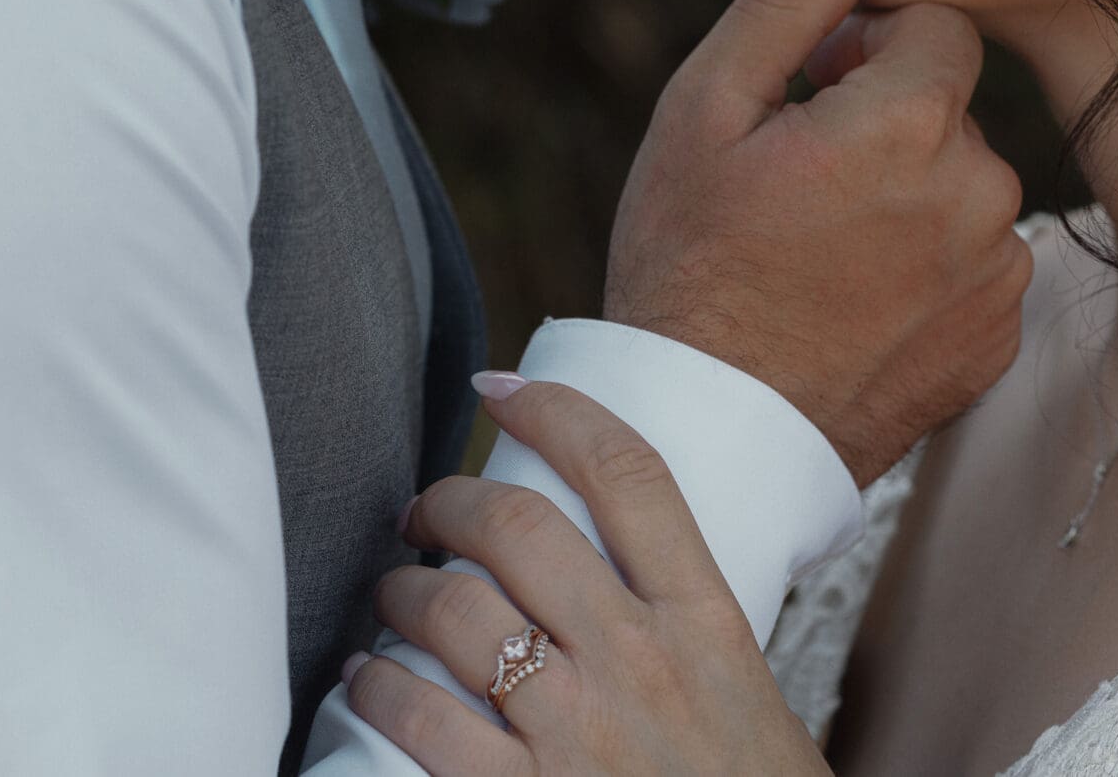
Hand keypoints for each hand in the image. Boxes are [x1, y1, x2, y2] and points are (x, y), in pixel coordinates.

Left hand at [346, 382, 831, 776]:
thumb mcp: (747, 690)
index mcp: (706, 621)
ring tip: (392, 594)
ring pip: (455, 612)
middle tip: (426, 508)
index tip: (505, 387)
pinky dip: (380, 688)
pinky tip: (370, 682)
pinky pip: (420, 721)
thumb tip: (616, 576)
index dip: (558, 411)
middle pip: (521, 526)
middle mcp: (639, 659)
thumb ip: (685, 628)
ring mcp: (576, 730)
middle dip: (451, 501)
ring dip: (403, 591)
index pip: (631, 474)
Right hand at [606, 0, 1030, 483]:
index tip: (812, 95)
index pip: (938, 28)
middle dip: (888, 123)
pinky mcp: (999, 339)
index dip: (868, 49)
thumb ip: (790, 0)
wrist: (707, 432)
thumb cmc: (689, 263)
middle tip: (801, 182)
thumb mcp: (703, 110)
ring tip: (823, 252)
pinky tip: (856, 302)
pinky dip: (930, 269)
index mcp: (913, 122)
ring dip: (912, 197)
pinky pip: (979, 264)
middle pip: (952, 110)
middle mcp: (981, 194)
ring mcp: (998, 276)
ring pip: (967, 189)